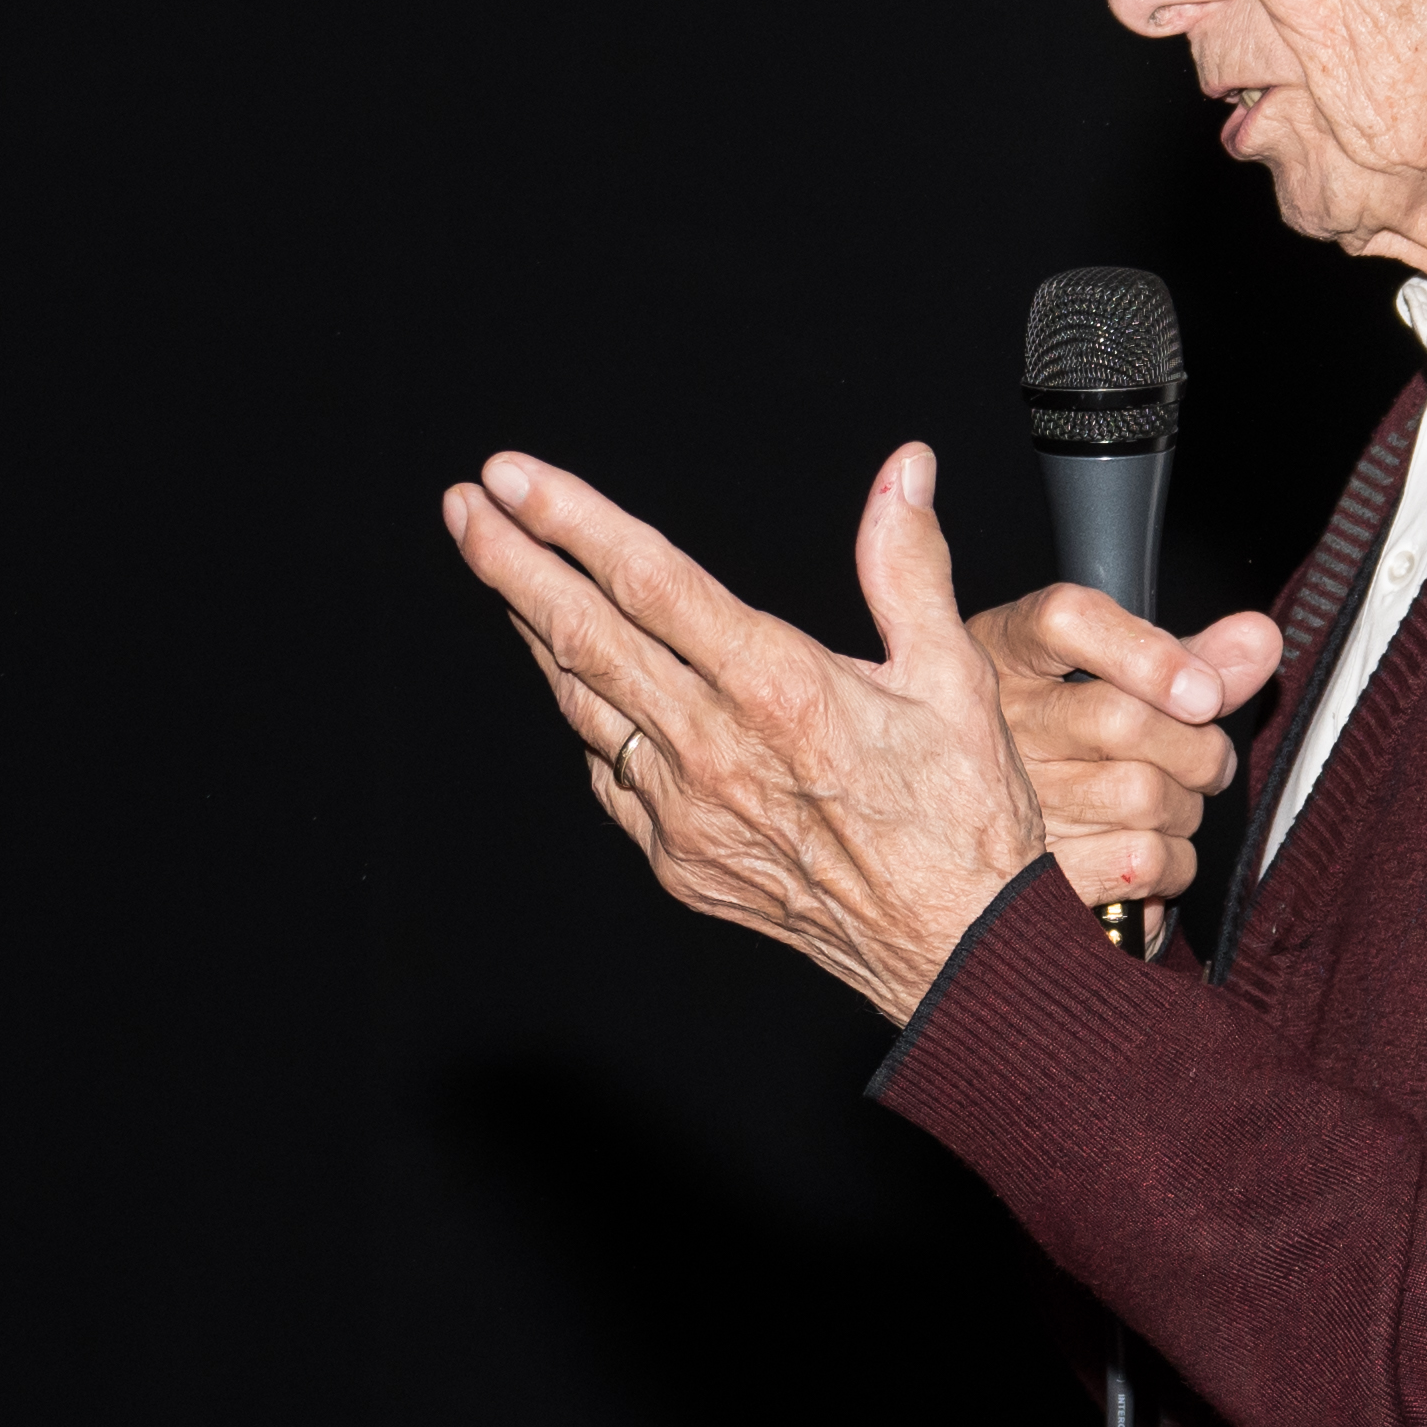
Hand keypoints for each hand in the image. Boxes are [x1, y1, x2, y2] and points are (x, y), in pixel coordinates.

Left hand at [438, 443, 1047, 1023]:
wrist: (956, 953)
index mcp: (779, 689)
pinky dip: (588, 716)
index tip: (512, 478)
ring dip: (533, 630)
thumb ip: (908, 566)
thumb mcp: (952, 676)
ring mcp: (685, 811)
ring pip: (584, 703)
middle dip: (512, 563)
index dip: (571, 522)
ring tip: (500, 568)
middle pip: (584, 637)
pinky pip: (611, 773)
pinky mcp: (677, 858)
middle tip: (463, 507)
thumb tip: (904, 473)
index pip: (650, 582)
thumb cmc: (962, 820)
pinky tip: (575, 678)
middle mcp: (716, 749)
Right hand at [964, 584, 1285, 948]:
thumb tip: (1258, 639)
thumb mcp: (1114, 680)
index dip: (1147, 655)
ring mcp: (1004, 801)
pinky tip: (1154, 849)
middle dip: (1198, 748)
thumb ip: (1192, 655)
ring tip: (1167, 806)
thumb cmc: (1070, 743)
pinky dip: (1173, 863)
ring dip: (1186, 809)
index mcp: (1008, 651)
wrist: (996, 836)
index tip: (1205, 692)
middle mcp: (994, 721)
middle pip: (1123, 720)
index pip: (1065, 622)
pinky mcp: (1033, 871)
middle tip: (1204, 760)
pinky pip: (1141, 861)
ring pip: (1143, 796)